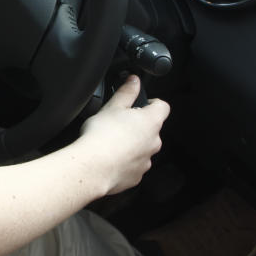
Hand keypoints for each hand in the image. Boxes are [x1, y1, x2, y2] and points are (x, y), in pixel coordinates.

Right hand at [77, 75, 170, 194]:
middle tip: (116, 123)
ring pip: (142, 148)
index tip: (139, 103)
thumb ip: (127, 92)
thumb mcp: (112, 106)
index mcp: (151, 122)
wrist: (93, 167)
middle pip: (151, 129)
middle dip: (137, 125)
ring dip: (131, 144)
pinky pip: (133, 165)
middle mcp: (154, 142)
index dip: (151, 102)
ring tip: (110, 142)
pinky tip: (108, 158)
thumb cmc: (102, 136)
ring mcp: (146, 161)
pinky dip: (124, 161)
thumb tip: (134, 80)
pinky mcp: (136, 176)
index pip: (162, 106)